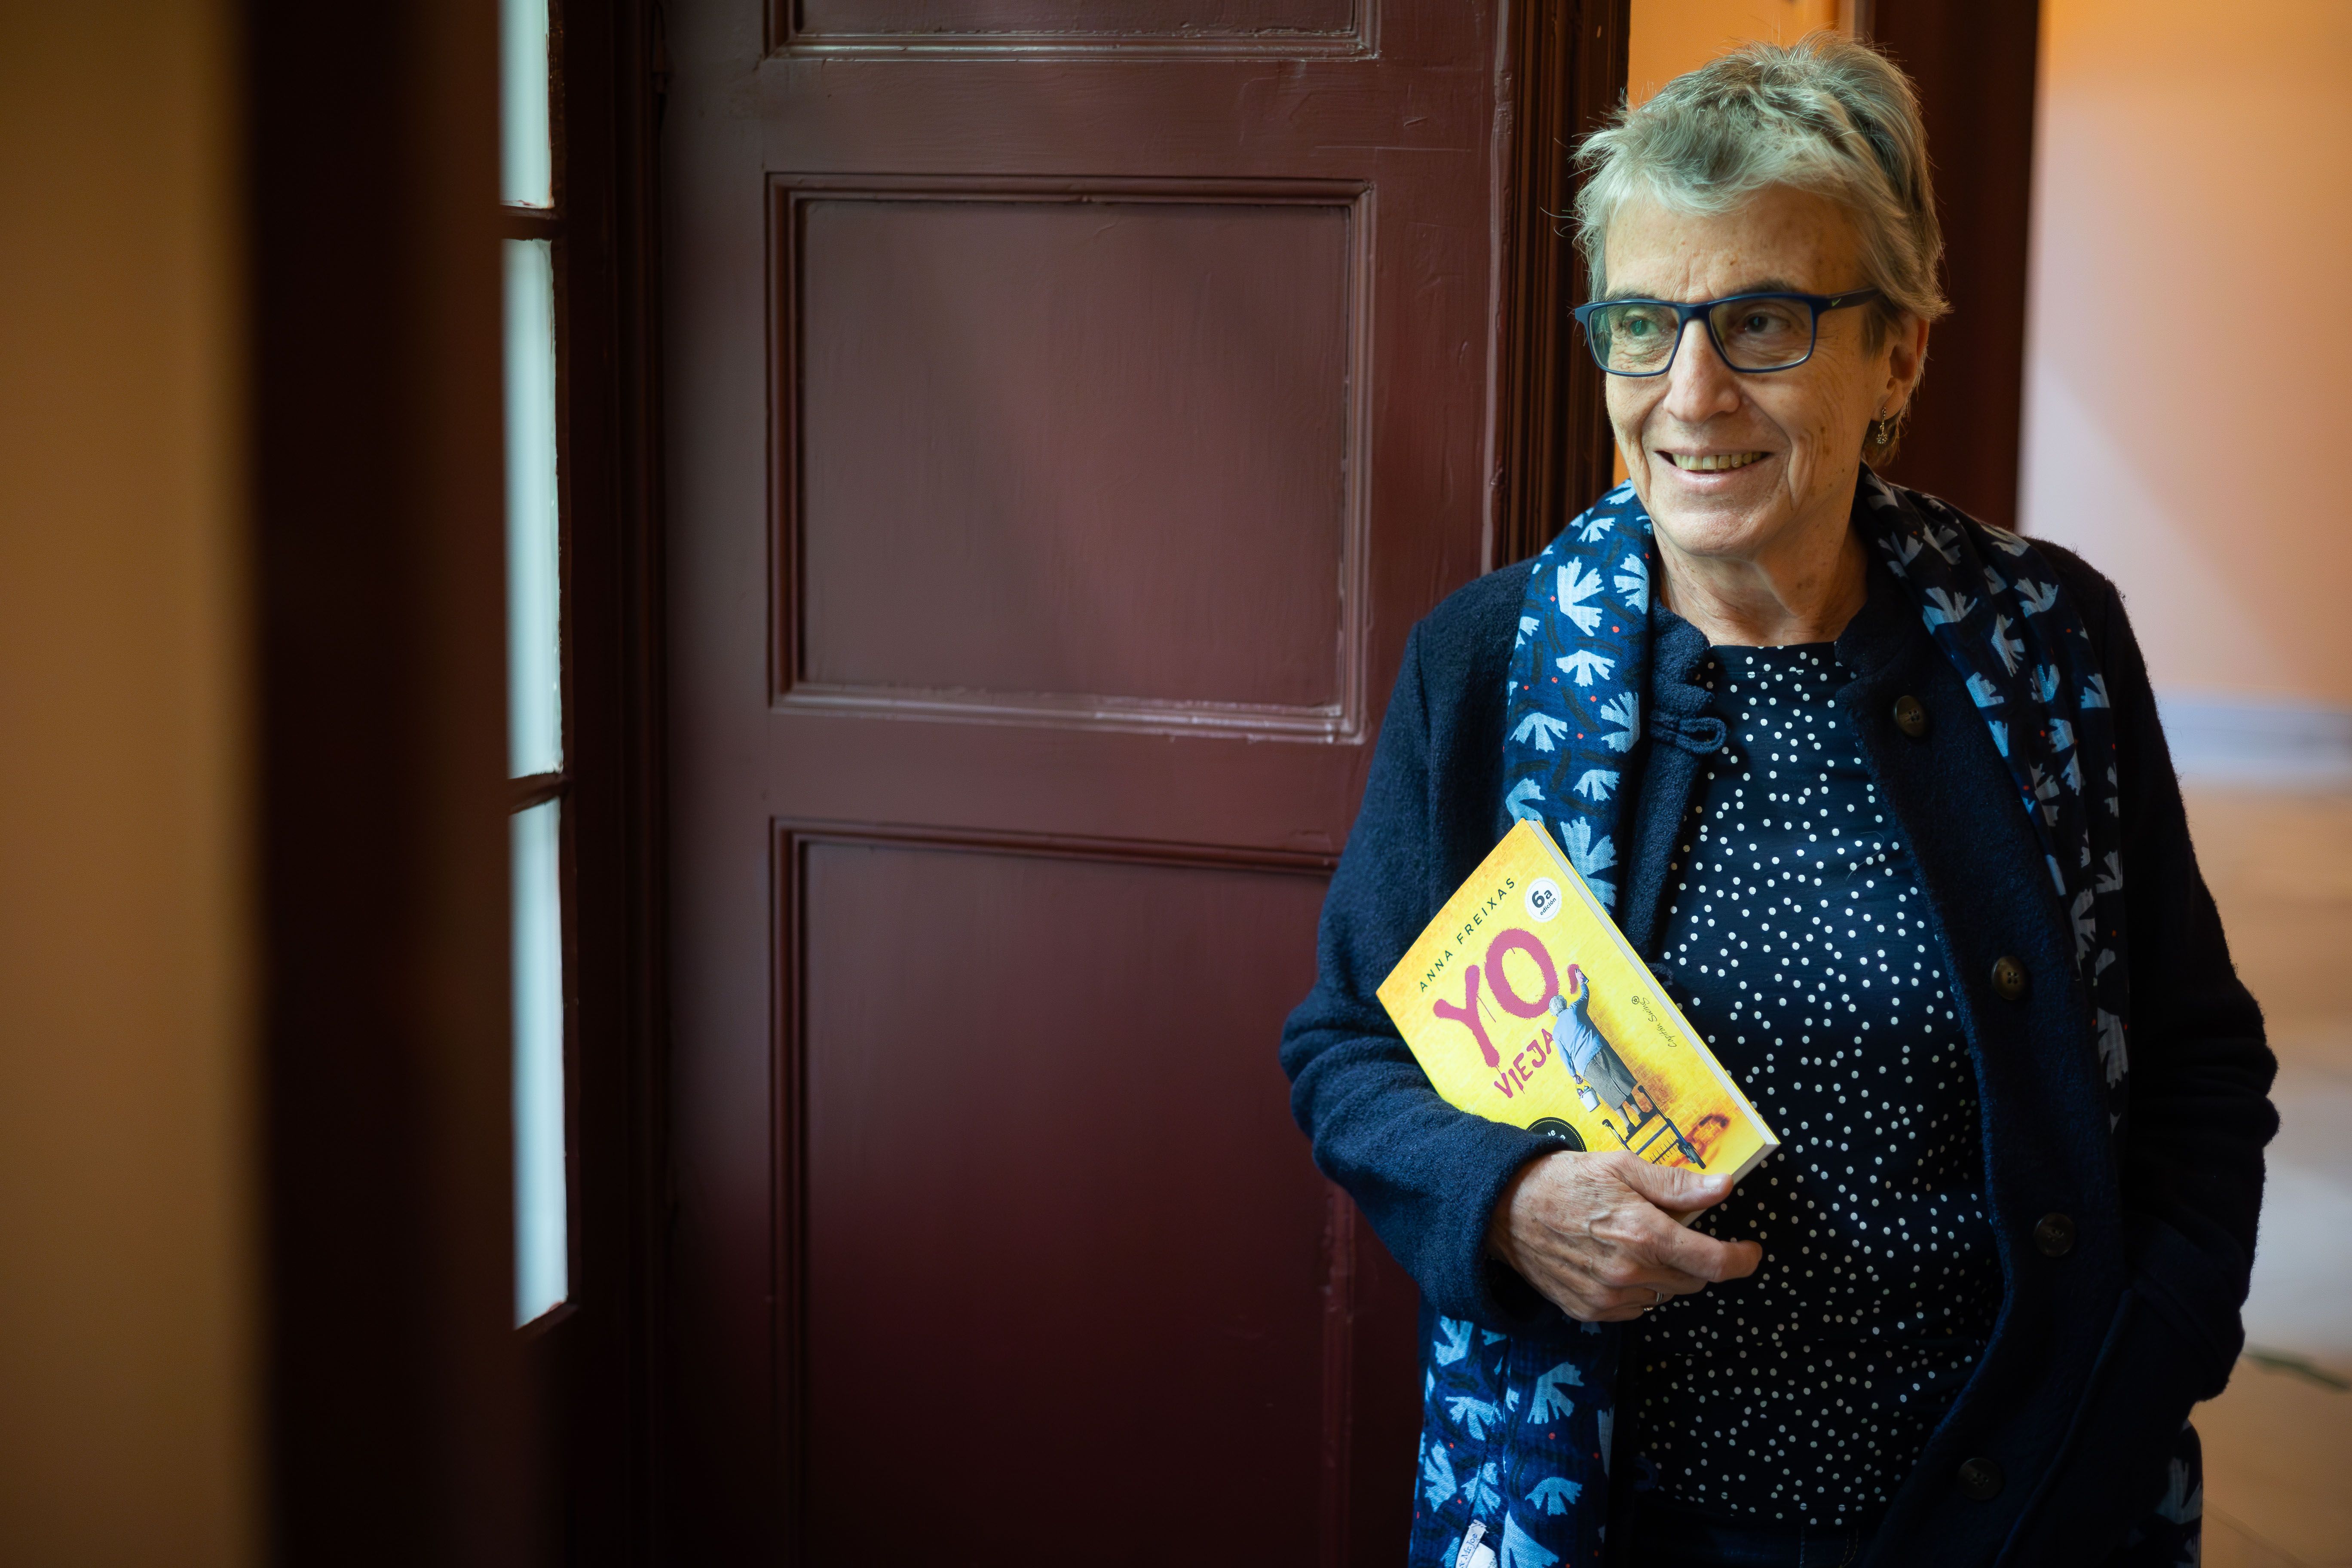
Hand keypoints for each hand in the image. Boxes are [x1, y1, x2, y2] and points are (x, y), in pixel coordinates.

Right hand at [1486, 1150, 1762, 1321]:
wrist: (1503, 1210)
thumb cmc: (1564, 1180)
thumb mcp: (1621, 1166)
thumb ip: (1675, 1183)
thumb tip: (1723, 1187)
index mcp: (1643, 1234)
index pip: (1713, 1262)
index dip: (1741, 1259)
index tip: (1749, 1251)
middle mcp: (1629, 1273)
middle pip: (1693, 1280)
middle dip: (1694, 1257)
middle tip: (1670, 1229)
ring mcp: (1608, 1298)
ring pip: (1665, 1295)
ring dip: (1664, 1273)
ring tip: (1633, 1242)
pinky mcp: (1590, 1312)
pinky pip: (1636, 1308)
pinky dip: (1638, 1288)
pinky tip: (1614, 1260)